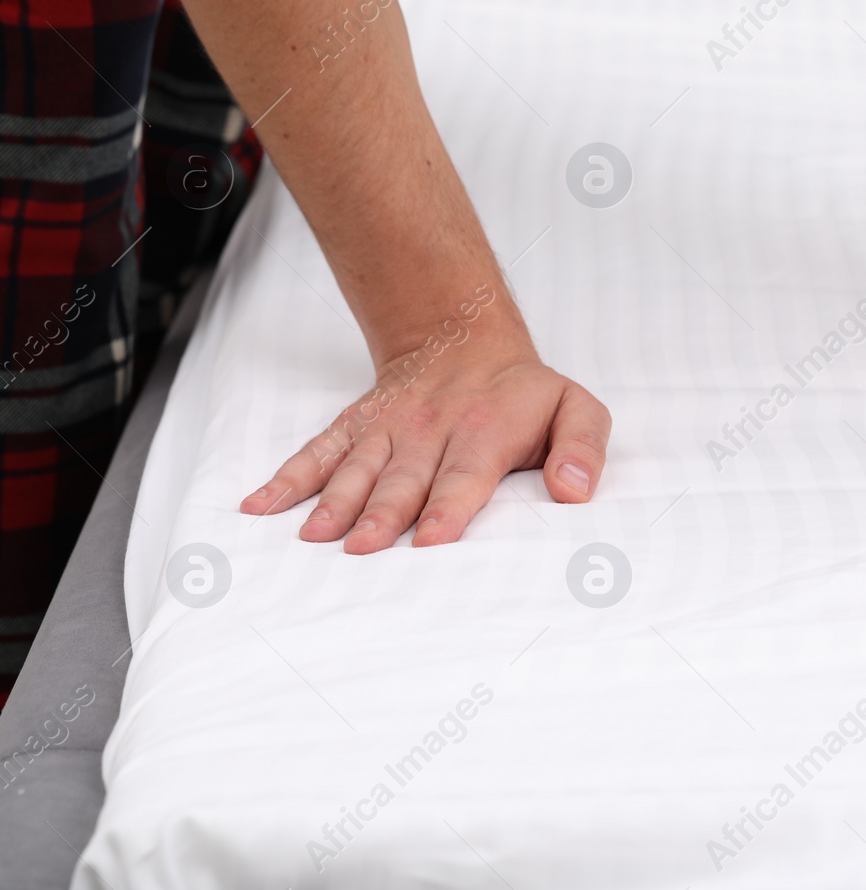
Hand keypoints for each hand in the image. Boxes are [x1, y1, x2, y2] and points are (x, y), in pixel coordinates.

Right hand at [240, 334, 610, 552]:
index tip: (432, 539)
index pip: (465, 475)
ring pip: (356, 468)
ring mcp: (388, 429)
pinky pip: (317, 452)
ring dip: (334, 504)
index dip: (448, 508)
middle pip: (403, 479)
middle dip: (382, 516)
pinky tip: (258, 508)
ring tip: (312, 538)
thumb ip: (584, 447)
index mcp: (485, 430)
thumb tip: (574, 490)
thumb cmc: (525, 393)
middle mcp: (430, 430)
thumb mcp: (575, 408)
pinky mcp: (356, 428)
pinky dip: (287, 479)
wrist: (465, 338)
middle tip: (362, 552)